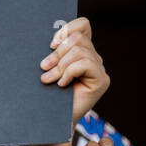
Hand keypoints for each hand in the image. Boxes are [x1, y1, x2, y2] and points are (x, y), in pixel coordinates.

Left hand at [40, 17, 109, 131]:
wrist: (50, 121)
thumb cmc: (45, 94)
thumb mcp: (48, 67)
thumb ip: (54, 52)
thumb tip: (51, 39)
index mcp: (82, 50)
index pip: (82, 25)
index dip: (66, 29)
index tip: (50, 45)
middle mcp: (94, 58)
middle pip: (78, 38)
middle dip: (57, 53)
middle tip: (44, 68)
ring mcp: (99, 69)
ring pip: (79, 51)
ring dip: (60, 65)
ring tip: (48, 79)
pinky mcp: (102, 81)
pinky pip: (85, 64)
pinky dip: (69, 72)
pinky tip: (61, 84)